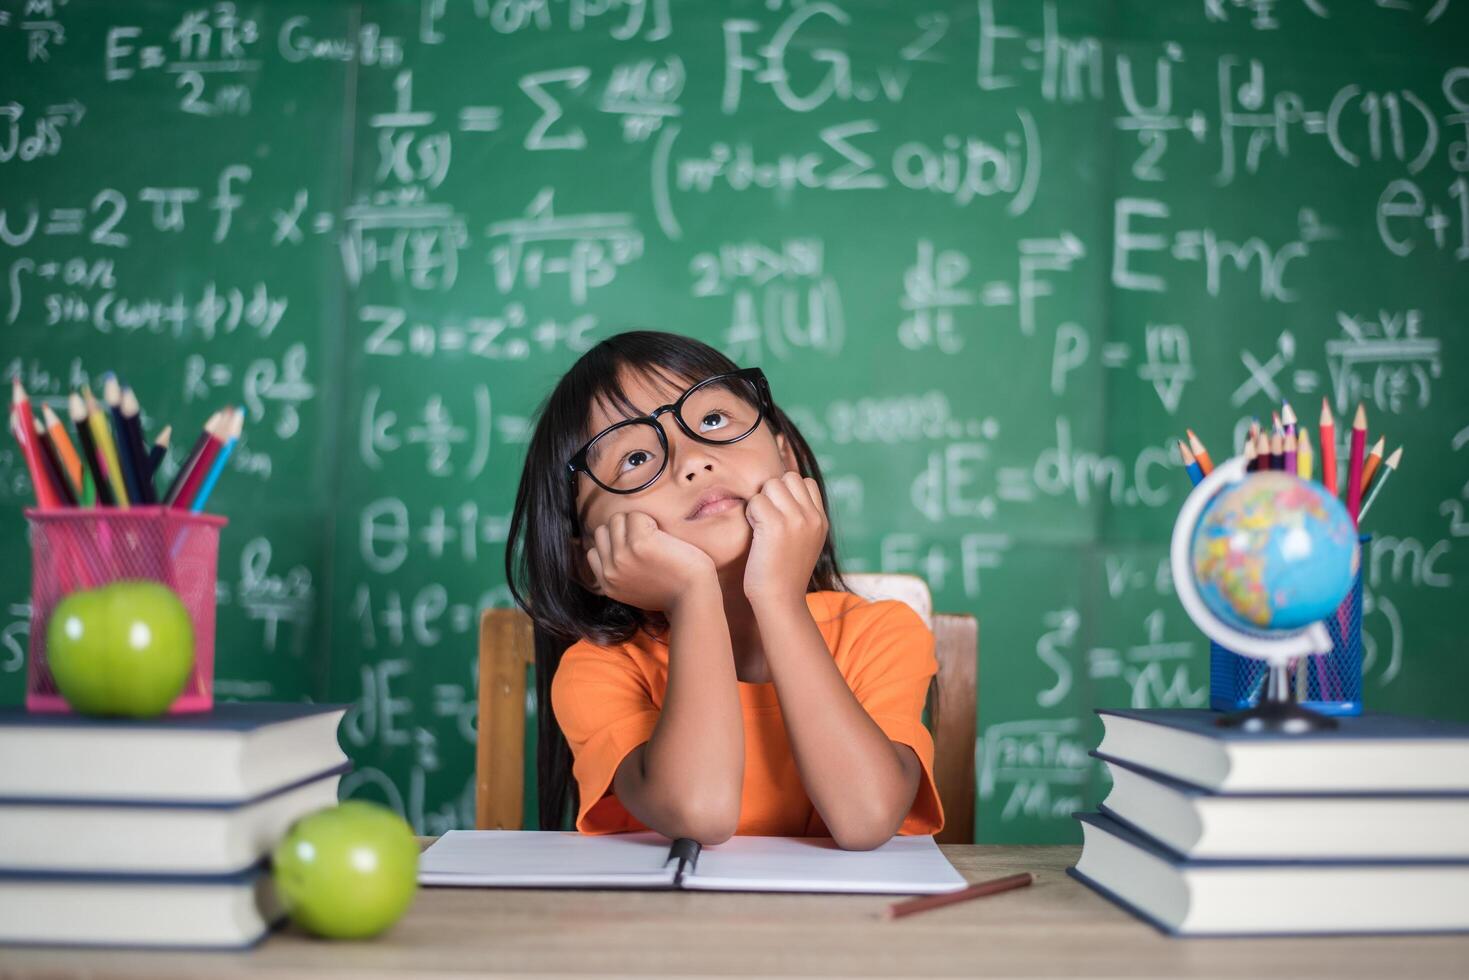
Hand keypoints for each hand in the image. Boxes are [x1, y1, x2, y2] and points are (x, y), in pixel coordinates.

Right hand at [581, 511, 718, 613]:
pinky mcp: (639, 543)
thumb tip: (615, 550)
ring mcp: (622, 556)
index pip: (594, 551)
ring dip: (636, 523)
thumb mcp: (634, 590)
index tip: (634, 548)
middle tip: (647, 540)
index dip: (613, 544)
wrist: (693, 597)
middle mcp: (610, 570)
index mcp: (608, 584)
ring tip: (655, 537)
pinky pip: (637, 516)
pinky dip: (651, 521)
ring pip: (617, 520)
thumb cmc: (673, 591)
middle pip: (603, 531)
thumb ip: (620, 574)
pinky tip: (663, 536)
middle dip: (622, 530)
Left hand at [742, 472, 828, 605]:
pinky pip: (756, 501)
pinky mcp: (776, 524)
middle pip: (787, 478)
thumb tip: (784, 492)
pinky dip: (750, 514)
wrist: (780, 600)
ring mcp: (796, 519)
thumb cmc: (784, 574)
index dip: (787, 492)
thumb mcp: (805, 543)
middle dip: (773, 493)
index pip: (806, 482)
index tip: (779, 514)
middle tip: (767, 519)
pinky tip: (755, 534)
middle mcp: (813, 516)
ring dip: (760, 502)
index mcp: (821, 520)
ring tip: (761, 527)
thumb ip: (802, 518)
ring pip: (771, 485)